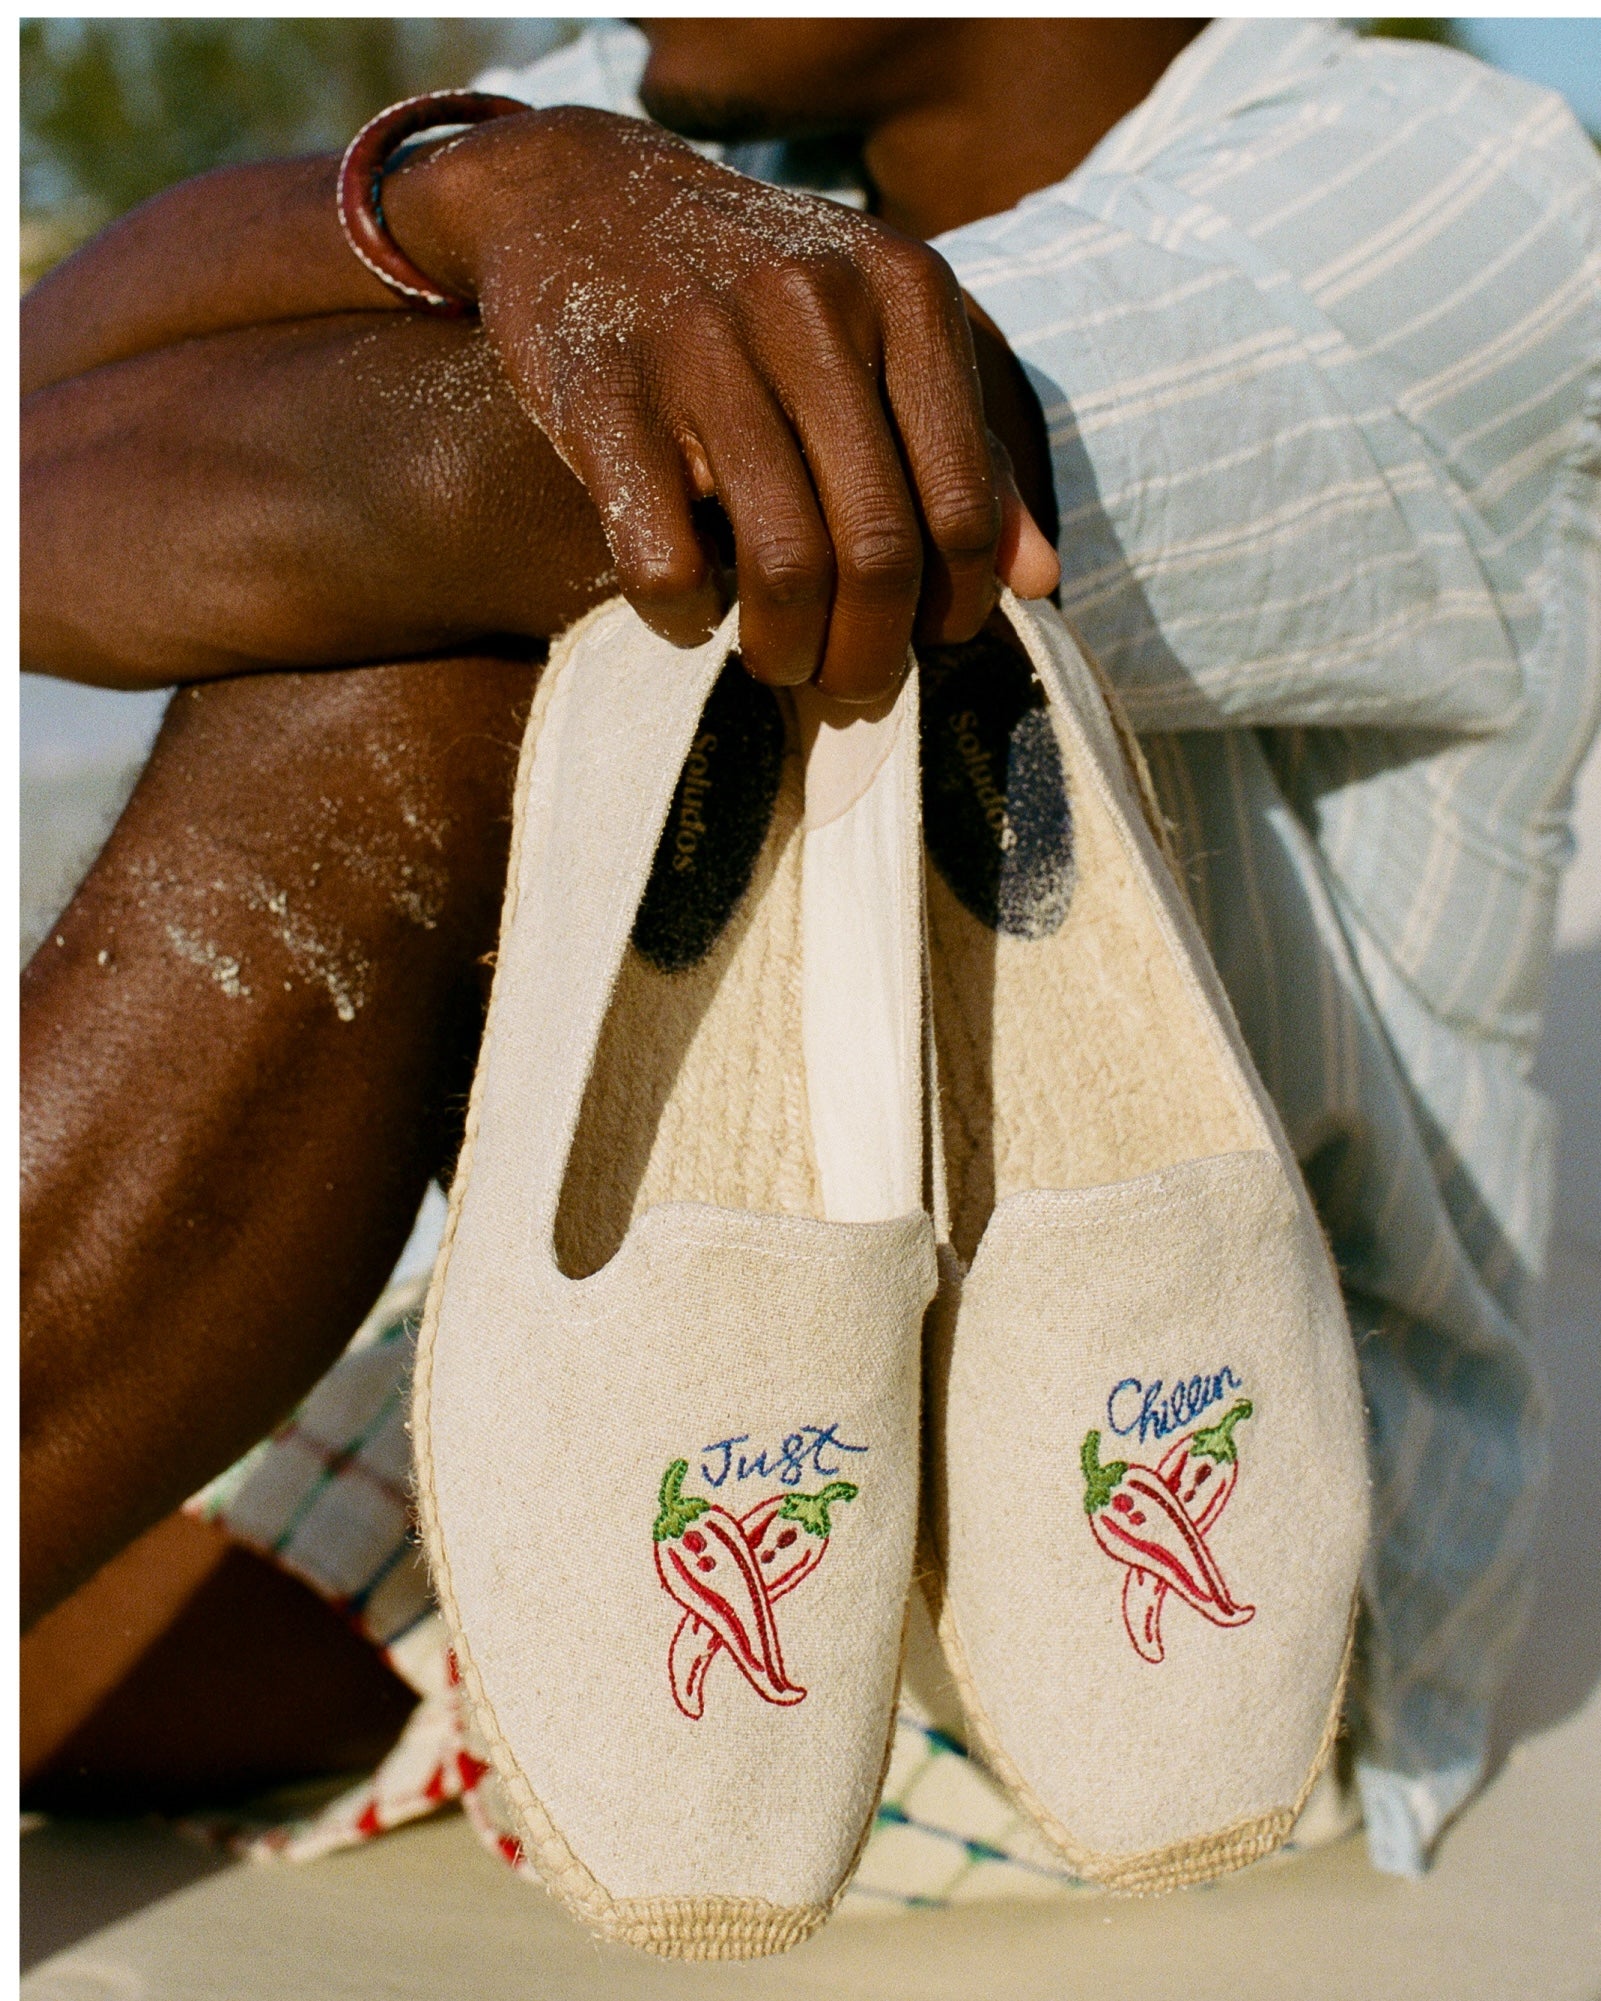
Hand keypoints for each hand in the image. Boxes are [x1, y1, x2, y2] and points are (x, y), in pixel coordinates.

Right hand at [387, 107, 1058, 699]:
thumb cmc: (757, 291)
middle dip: (871, 651)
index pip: (963, 504)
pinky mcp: (604, 394)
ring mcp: (702, 346)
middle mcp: (812, 307)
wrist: (580, 194)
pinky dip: (683, 616)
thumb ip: (964, 449)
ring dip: (787, 652)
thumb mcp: (881, 330)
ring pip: (783, 565)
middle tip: (849, 683)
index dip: (955, 605)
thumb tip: (1041, 582)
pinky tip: (689, 609)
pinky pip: (663, 560)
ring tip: (780, 664)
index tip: (925, 639)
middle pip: (879, 549)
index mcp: (905, 290)